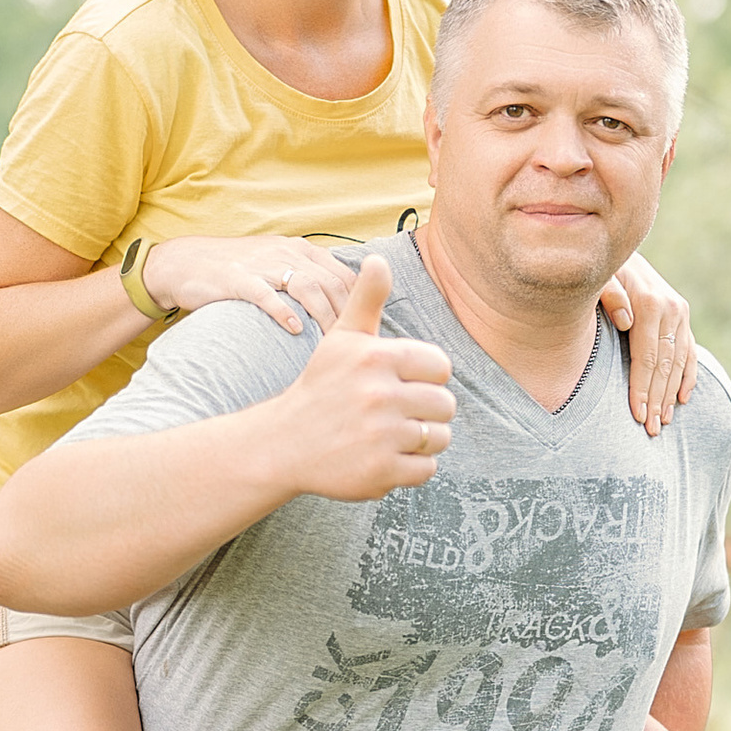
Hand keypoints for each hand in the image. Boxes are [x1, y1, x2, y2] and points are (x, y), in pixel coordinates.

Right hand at [137, 229, 359, 338]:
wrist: (185, 263)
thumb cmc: (236, 272)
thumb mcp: (277, 267)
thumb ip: (308, 282)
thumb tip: (340, 314)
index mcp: (300, 250)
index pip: (344, 275)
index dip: (360, 305)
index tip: (367, 335)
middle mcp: (286, 252)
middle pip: (331, 282)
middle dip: (349, 315)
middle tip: (358, 348)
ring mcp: (262, 263)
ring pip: (306, 286)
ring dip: (324, 315)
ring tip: (333, 342)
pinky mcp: (237, 278)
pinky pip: (266, 294)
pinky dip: (283, 312)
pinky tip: (295, 331)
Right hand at [266, 257, 454, 501]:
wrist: (284, 443)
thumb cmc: (322, 386)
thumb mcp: (341, 339)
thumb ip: (367, 299)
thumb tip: (378, 258)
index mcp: (376, 358)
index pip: (440, 366)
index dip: (425, 377)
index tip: (399, 383)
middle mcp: (379, 395)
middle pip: (445, 405)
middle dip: (425, 411)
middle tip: (393, 414)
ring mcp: (381, 436)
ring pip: (440, 438)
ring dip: (421, 441)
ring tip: (391, 436)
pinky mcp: (381, 472)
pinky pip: (426, 470)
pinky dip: (410, 468)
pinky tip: (383, 457)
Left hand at [601, 253, 697, 434]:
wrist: (615, 246)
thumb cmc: (600, 269)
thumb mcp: (598, 278)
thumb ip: (609, 295)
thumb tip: (627, 323)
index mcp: (651, 303)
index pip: (647, 358)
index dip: (642, 389)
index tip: (637, 415)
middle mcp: (671, 309)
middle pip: (664, 366)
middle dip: (657, 400)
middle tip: (650, 429)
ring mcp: (680, 313)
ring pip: (678, 362)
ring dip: (671, 394)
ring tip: (663, 421)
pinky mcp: (682, 315)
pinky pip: (689, 351)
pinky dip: (687, 376)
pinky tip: (683, 399)